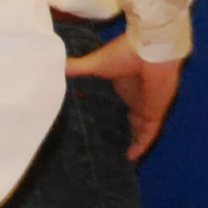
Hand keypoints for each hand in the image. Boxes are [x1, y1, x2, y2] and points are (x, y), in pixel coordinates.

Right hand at [67, 36, 181, 159]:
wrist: (150, 50)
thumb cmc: (124, 53)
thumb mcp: (95, 63)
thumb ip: (76, 68)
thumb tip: (52, 67)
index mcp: (124, 84)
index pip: (119, 102)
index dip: (111, 112)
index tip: (99, 123)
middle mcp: (137, 96)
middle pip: (133, 117)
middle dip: (125, 130)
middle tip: (111, 145)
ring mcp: (147, 105)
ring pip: (141, 128)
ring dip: (134, 140)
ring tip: (121, 156)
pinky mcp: (155, 113)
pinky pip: (149, 133)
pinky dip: (141, 145)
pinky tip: (131, 157)